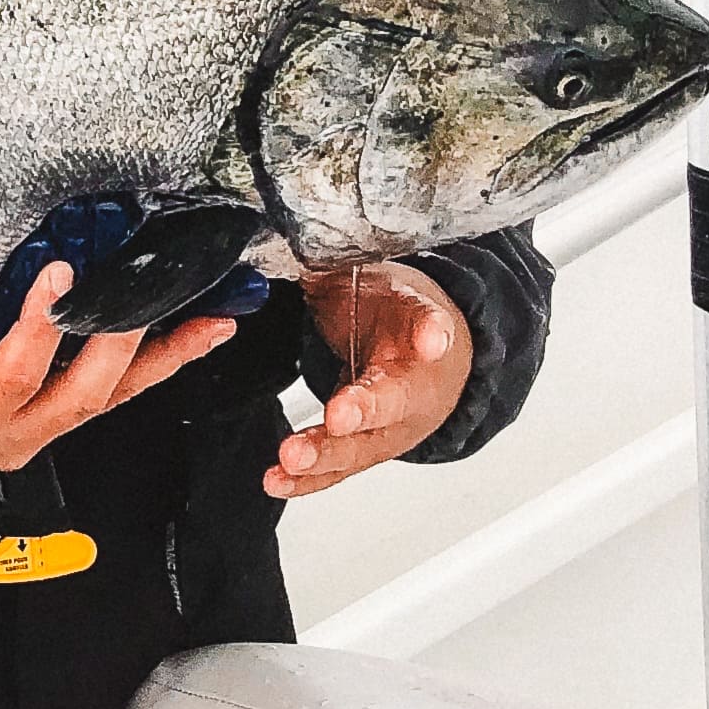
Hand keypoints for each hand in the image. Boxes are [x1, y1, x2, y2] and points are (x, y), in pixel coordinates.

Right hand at [0, 263, 239, 471]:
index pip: (11, 378)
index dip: (37, 331)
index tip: (57, 277)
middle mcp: (14, 434)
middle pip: (81, 395)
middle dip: (118, 342)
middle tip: (146, 292)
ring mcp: (41, 426)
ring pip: (112, 396)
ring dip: (163, 357)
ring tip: (211, 317)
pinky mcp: (56, 411)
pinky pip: (114, 390)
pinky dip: (157, 362)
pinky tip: (193, 333)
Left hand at [270, 262, 471, 498]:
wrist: (428, 358)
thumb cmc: (396, 311)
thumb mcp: (381, 274)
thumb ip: (346, 259)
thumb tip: (300, 227)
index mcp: (424, 328)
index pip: (428, 327)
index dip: (428, 334)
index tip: (431, 339)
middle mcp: (414, 384)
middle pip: (393, 400)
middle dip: (365, 410)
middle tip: (340, 416)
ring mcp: (392, 426)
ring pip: (363, 444)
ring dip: (327, 454)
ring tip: (292, 457)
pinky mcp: (367, 450)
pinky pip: (338, 468)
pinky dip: (308, 479)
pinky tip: (277, 481)